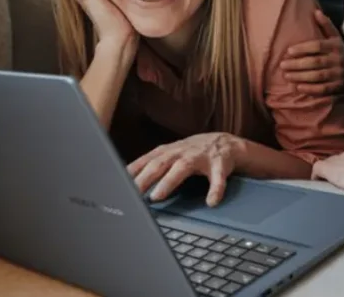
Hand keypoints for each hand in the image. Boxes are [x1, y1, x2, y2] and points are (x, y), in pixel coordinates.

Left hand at [127, 133, 242, 206]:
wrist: (226, 143)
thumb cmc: (193, 153)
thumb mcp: (170, 155)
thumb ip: (150, 166)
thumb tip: (125, 181)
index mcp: (168, 152)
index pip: (145, 162)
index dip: (131, 174)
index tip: (118, 187)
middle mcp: (181, 152)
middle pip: (159, 164)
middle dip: (144, 178)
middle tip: (131, 193)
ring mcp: (200, 157)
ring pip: (183, 168)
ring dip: (169, 181)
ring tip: (157, 196)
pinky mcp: (220, 164)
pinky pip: (218, 177)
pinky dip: (215, 189)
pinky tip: (211, 201)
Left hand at [280, 10, 343, 94]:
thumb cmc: (341, 53)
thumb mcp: (336, 38)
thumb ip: (326, 26)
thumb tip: (316, 12)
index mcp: (336, 46)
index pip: (318, 46)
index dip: (303, 48)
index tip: (289, 51)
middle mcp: (338, 60)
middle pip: (316, 62)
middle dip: (297, 64)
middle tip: (283, 65)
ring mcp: (339, 75)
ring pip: (318, 76)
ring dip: (301, 77)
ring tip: (287, 76)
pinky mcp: (339, 88)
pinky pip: (324, 90)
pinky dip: (310, 89)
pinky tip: (298, 88)